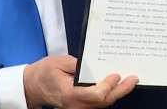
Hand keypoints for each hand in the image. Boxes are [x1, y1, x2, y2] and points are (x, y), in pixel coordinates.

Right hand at [23, 55, 138, 108]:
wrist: (33, 86)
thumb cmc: (45, 71)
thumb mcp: (60, 61)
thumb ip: (78, 65)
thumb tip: (95, 67)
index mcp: (70, 93)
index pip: (95, 95)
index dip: (108, 86)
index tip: (116, 74)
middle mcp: (76, 105)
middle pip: (103, 102)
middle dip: (120, 90)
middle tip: (133, 79)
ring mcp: (78, 108)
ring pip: (102, 104)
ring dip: (117, 93)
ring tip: (129, 81)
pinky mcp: (80, 106)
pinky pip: (97, 102)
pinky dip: (108, 94)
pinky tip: (116, 85)